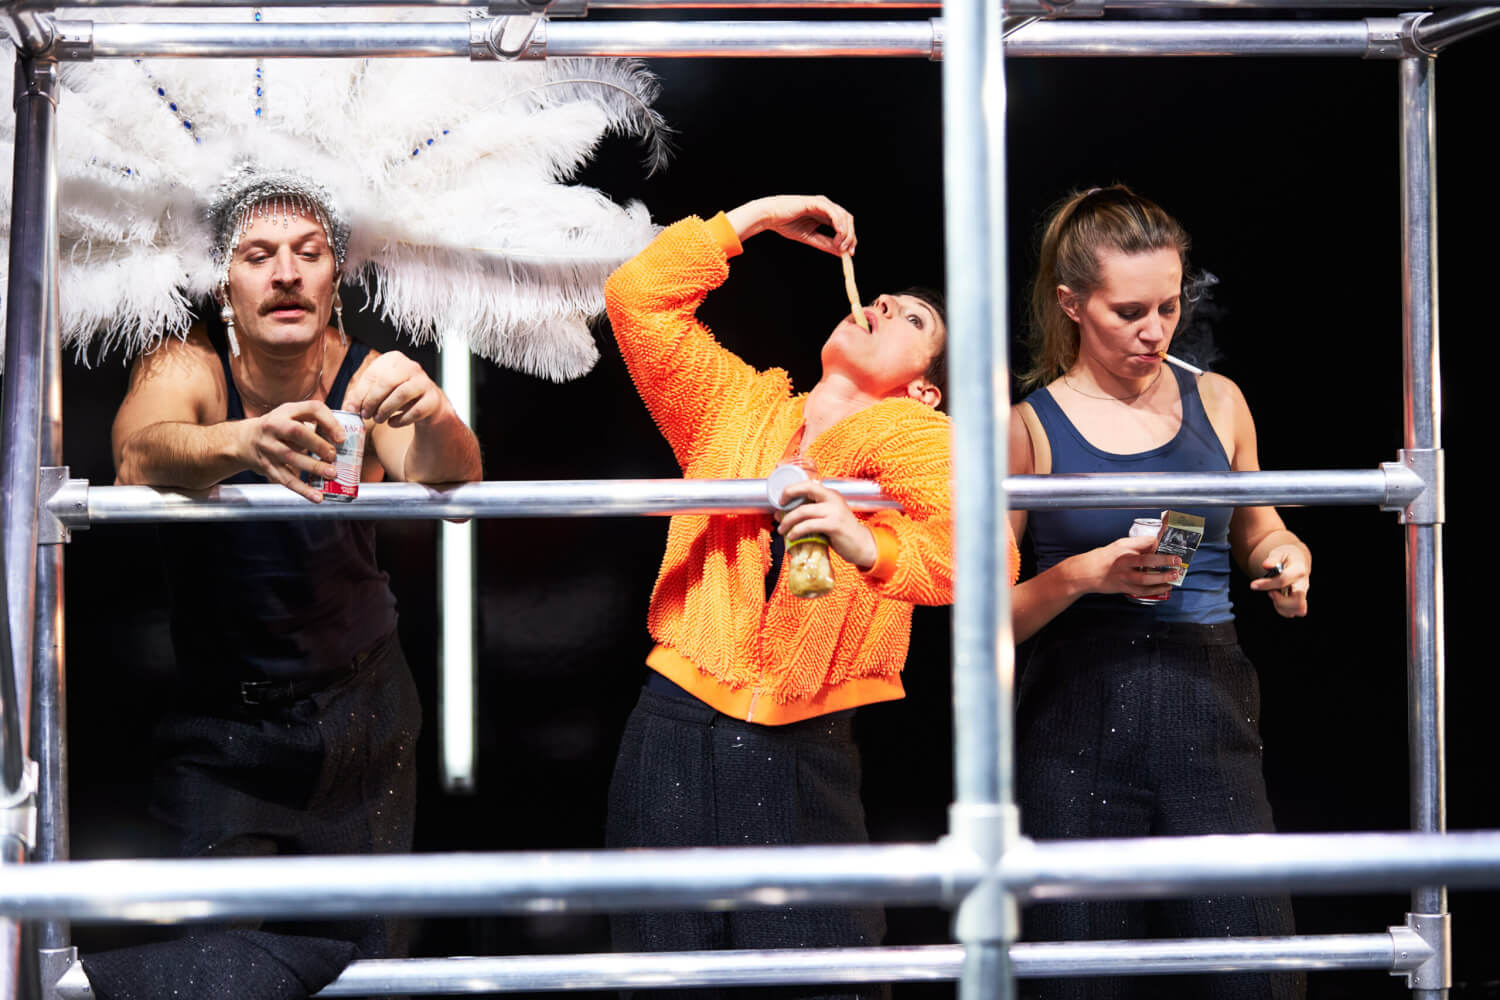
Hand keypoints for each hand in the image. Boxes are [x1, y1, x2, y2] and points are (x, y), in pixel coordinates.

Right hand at [239, 399, 345, 502]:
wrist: (244, 441)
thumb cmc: (278, 427)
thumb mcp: (292, 415)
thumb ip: (315, 420)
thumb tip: (341, 438)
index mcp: (285, 412)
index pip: (310, 409)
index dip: (328, 421)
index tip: (341, 437)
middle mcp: (274, 428)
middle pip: (296, 432)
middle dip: (317, 444)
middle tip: (333, 455)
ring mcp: (269, 448)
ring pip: (291, 457)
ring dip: (313, 467)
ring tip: (331, 474)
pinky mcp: (268, 467)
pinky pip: (286, 480)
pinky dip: (303, 490)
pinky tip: (317, 497)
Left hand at [343, 351, 448, 427]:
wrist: (427, 404)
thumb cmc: (398, 394)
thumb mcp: (378, 390)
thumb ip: (361, 396)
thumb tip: (349, 407)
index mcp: (394, 359)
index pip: (373, 375)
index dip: (360, 394)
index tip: (352, 409)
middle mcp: (411, 366)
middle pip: (387, 382)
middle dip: (372, 401)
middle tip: (365, 415)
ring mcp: (424, 382)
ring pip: (401, 395)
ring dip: (385, 410)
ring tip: (378, 419)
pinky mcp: (433, 399)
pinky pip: (415, 411)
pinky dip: (400, 420)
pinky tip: (392, 423)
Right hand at [724, 195, 855, 256]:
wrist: (770, 217)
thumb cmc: (785, 224)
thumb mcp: (809, 238)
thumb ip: (825, 243)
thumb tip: (841, 252)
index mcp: (825, 215)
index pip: (844, 225)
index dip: (850, 239)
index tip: (849, 253)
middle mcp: (826, 207)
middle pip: (848, 219)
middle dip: (851, 236)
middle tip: (846, 251)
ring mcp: (822, 203)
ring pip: (843, 215)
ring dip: (845, 232)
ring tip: (839, 245)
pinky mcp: (815, 202)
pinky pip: (832, 211)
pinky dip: (838, 222)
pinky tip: (838, 232)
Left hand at [775, 480, 877, 570]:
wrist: (861, 545)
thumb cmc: (841, 532)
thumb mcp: (825, 519)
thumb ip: (806, 516)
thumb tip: (780, 515)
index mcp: (831, 494)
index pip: (808, 484)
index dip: (792, 489)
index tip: (781, 499)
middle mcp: (833, 499)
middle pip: (805, 491)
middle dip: (787, 499)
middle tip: (777, 514)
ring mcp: (834, 511)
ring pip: (803, 511)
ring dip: (788, 521)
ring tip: (782, 529)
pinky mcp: (834, 525)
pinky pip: (809, 525)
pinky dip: (797, 531)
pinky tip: (792, 536)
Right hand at [1080, 535, 1180, 598]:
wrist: (1087, 572)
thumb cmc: (1104, 558)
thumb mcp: (1119, 545)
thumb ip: (1137, 545)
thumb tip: (1156, 546)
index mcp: (1124, 547)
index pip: (1147, 542)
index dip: (1160, 543)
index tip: (1170, 545)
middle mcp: (1124, 561)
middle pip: (1147, 560)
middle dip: (1165, 560)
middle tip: (1177, 560)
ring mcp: (1124, 576)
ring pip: (1146, 578)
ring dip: (1162, 577)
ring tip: (1174, 575)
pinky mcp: (1124, 587)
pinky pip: (1143, 590)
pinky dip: (1156, 589)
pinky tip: (1166, 586)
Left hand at [1251, 545, 1309, 617]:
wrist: (1297, 560)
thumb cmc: (1287, 556)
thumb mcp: (1279, 552)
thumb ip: (1273, 558)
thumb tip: (1266, 565)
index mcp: (1299, 570)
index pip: (1283, 580)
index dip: (1267, 585)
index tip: (1253, 585)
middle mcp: (1303, 584)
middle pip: (1298, 602)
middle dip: (1280, 601)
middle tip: (1270, 592)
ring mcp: (1303, 594)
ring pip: (1297, 610)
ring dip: (1280, 606)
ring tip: (1273, 594)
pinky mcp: (1299, 601)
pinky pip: (1292, 612)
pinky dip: (1281, 610)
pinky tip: (1276, 599)